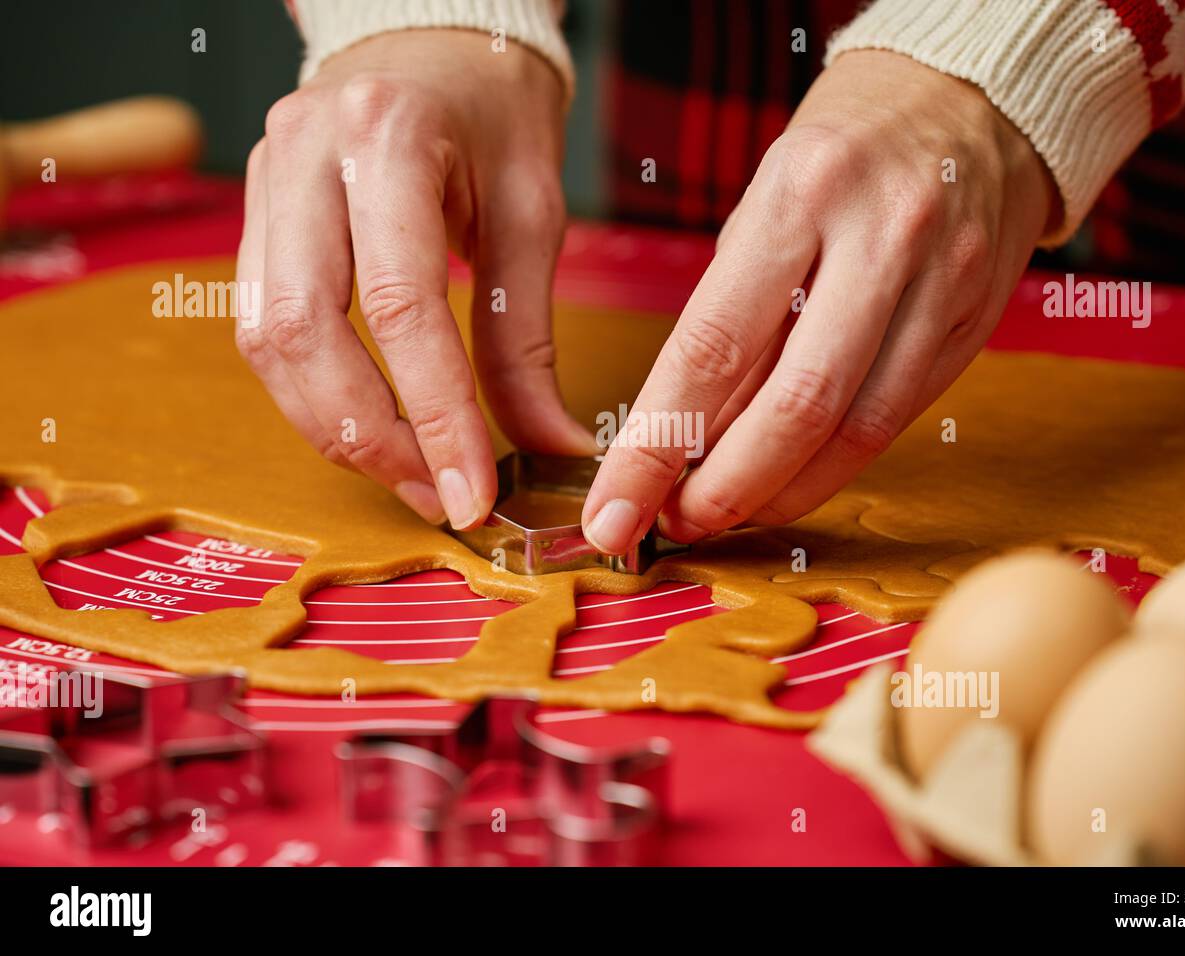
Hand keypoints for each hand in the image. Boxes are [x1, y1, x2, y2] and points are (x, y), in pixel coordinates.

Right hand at [235, 30, 593, 528]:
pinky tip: (368, 424)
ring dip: (333, 427)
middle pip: (308, 333)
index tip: (473, 493)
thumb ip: (527, 339)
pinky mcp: (254, 216)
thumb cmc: (494, 116)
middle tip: (438, 497)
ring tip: (409, 476)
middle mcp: (303, 156)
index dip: (435, 415)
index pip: (400, 305)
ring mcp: (263, 183)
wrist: (433, 45)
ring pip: (268, 340)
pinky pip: (263, 325)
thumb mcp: (532, 215)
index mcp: (386, 139)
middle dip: (372, 438)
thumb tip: (548, 449)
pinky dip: (312, 392)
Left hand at [582, 50, 1057, 553]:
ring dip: (781, 492)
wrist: (974, 100)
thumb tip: (682, 442)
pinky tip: (791, 481)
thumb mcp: (763, 207)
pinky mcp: (977, 324)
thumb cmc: (843, 154)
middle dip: (724, 489)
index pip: (712, 345)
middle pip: (796, 405)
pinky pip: (897, 419)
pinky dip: (835, 466)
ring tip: (725, 511)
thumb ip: (730, 322)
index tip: (614, 507)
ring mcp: (942, 283)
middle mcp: (881, 238)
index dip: (657, 445)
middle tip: (674, 524)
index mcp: (801, 193)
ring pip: (857, 429)